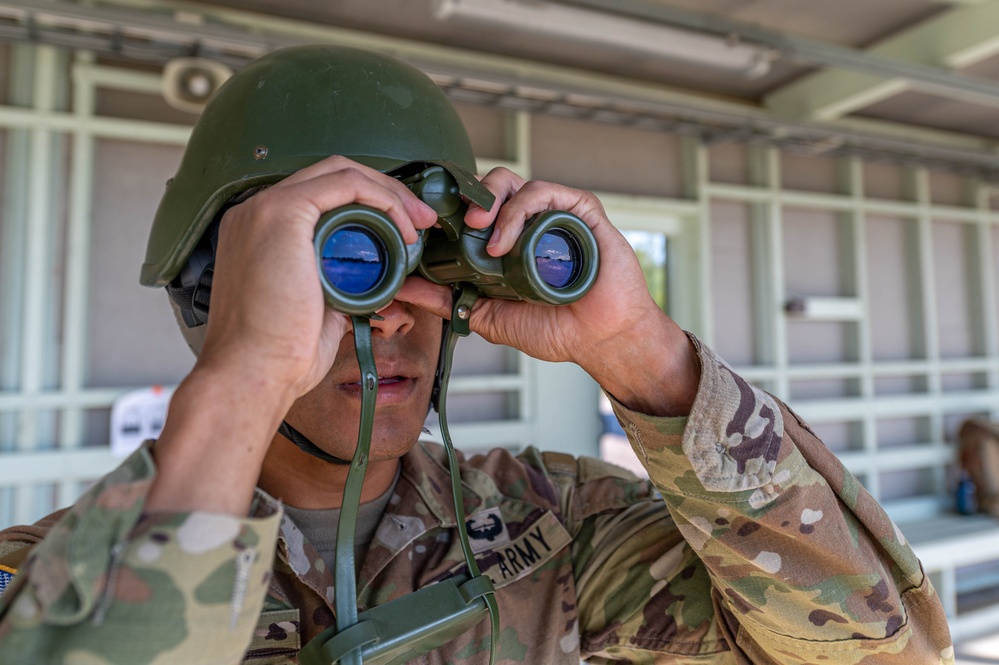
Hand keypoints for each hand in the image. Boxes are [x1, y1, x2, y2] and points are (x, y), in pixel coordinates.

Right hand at [147, 157, 437, 513]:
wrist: (253, 373)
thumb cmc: (277, 355)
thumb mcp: (314, 309)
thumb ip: (335, 286)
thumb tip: (366, 285)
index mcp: (257, 231)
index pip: (320, 195)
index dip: (368, 204)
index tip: (405, 229)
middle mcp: (255, 212)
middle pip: (332, 175)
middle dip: (386, 191)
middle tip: (422, 220)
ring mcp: (265, 208)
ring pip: (340, 172)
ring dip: (389, 193)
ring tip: (420, 222)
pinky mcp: (281, 213)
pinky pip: (344, 185)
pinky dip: (381, 199)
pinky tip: (403, 225)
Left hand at [395, 168, 699, 415]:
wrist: (601, 340)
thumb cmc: (557, 328)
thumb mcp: (489, 316)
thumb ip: (448, 301)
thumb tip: (404, 290)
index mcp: (510, 240)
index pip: (477, 206)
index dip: (454, 207)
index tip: (432, 227)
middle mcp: (531, 222)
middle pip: (493, 185)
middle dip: (470, 197)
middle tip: (461, 224)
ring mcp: (556, 215)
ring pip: (516, 183)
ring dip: (493, 203)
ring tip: (483, 233)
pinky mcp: (581, 212)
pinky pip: (547, 193)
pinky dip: (520, 209)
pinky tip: (506, 242)